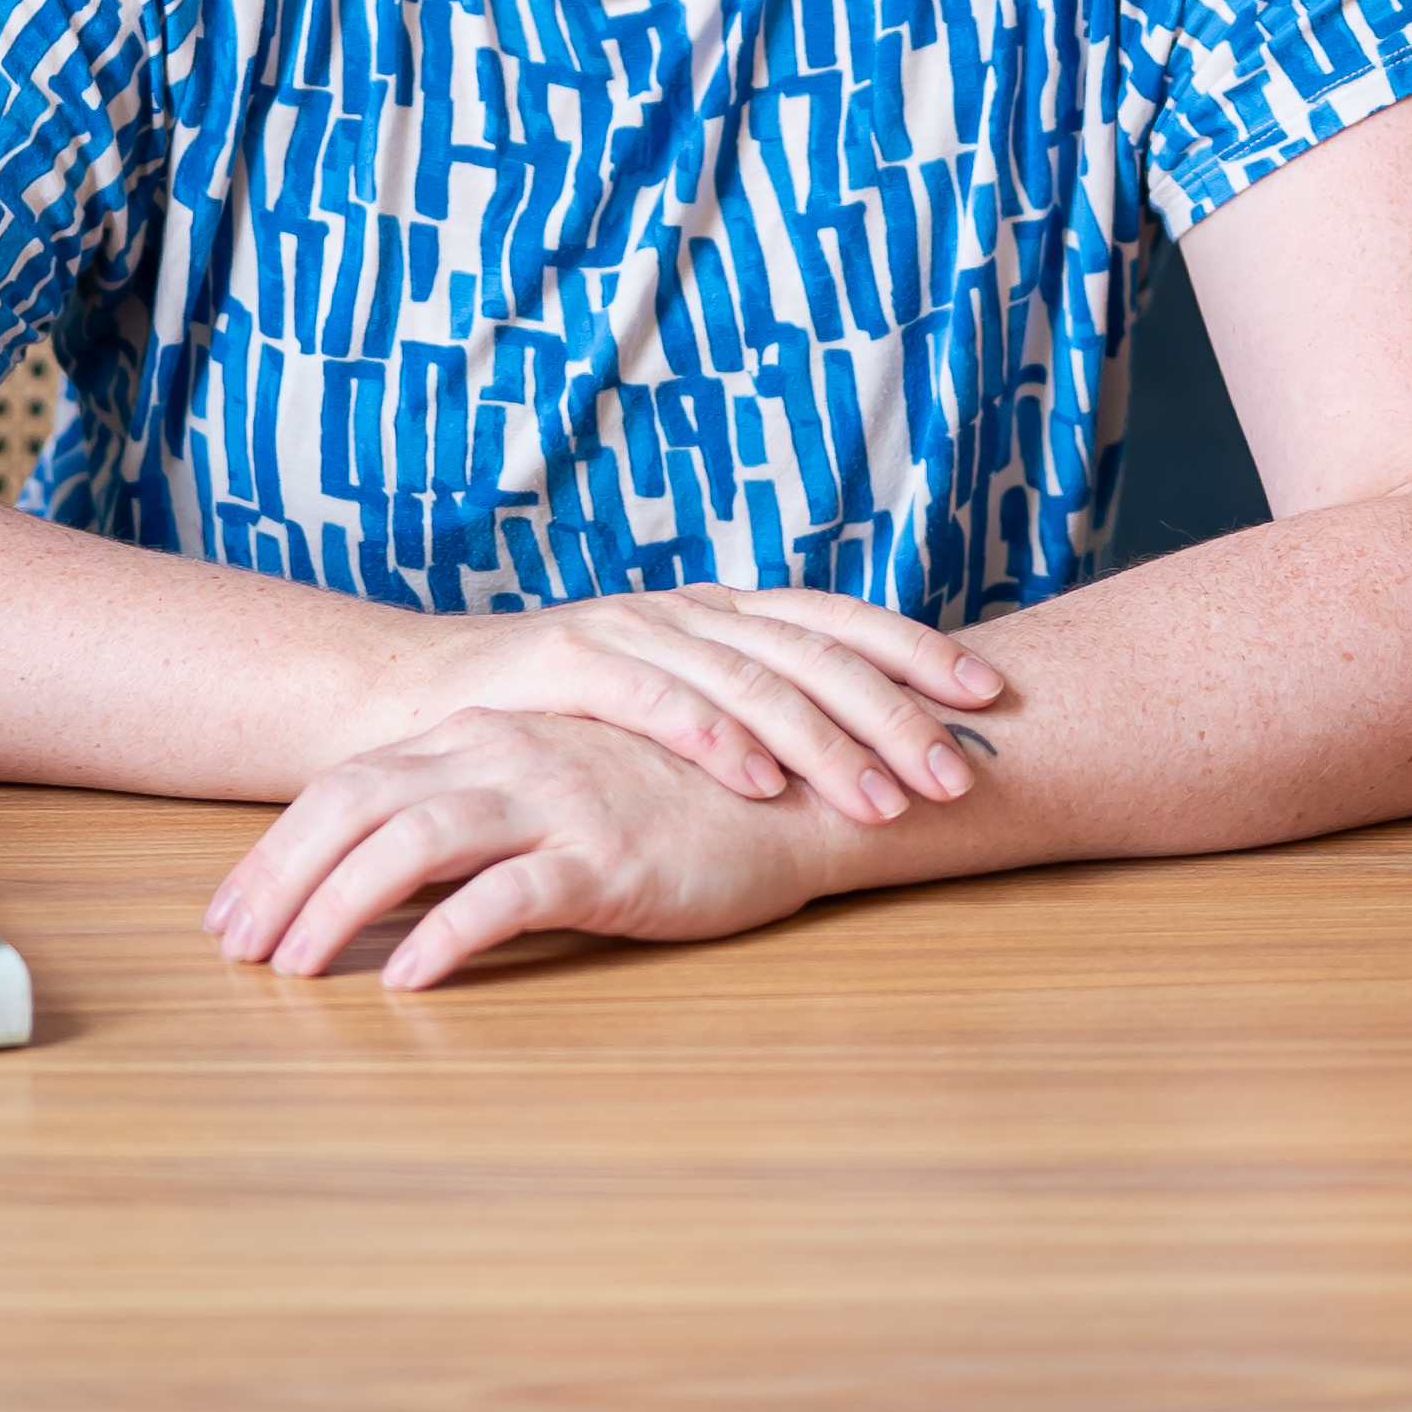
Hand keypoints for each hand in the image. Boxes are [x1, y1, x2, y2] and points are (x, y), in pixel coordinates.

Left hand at [208, 709, 906, 990]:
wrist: (786, 792)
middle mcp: (502, 756)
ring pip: (415, 843)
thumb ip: (467, 808)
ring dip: (340, 908)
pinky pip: (511, 893)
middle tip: (230, 953)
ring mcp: (554, 800)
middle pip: (358, 807)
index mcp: (480, 740)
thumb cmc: (660, 798)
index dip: (276, 850)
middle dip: (280, 879)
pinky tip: (410, 980)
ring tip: (295, 973)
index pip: (348, 786)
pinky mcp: (607, 856)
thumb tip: (369, 875)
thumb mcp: (547, 785)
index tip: (226, 915)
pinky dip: (449, 934)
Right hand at [396, 581, 999, 828]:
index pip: (838, 620)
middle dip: (896, 714)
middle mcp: (688, 610)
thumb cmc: (561, 719)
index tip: (990, 697)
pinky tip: (760, 783)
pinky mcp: (568, 663)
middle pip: (813, 653)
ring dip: (826, 742)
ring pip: (750, 678)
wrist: (421, 700)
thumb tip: (864, 751)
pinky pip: (655, 699)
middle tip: (960, 776)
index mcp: (722, 613)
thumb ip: (749, 714)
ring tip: (886, 801)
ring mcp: (629, 628)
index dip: (916, 650)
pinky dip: (714, 738)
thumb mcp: (671, 703)